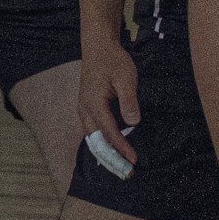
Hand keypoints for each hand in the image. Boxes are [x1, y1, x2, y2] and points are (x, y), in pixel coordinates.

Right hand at [78, 35, 140, 170]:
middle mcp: (85, 110)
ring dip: (106, 153)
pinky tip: (111, 149)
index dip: (122, 147)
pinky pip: (93, 131)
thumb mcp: (126, 77)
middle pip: (97, 142)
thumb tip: (134, 123)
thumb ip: (129, 100)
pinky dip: (102, 143)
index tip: (133, 159)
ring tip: (120, 165)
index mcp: (93, 104)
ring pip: (93, 139)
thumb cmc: (113, 60)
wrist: (98, 47)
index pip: (109, 132)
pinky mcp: (87, 108)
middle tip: (126, 172)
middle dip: (111, 159)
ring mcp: (84, 109)